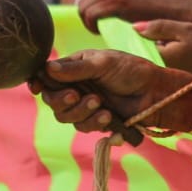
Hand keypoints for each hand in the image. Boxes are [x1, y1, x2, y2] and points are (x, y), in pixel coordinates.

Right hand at [27, 49, 191, 134]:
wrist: (155, 93)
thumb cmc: (132, 70)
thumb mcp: (104, 63)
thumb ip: (76, 68)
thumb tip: (47, 68)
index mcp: (75, 66)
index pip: (47, 76)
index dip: (38, 83)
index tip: (36, 87)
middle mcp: (76, 86)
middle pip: (52, 100)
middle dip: (61, 100)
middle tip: (75, 96)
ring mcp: (85, 104)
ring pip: (65, 117)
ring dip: (81, 112)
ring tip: (100, 104)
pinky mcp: (96, 121)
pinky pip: (83, 127)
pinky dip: (94, 122)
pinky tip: (109, 116)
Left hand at [76, 0, 191, 33]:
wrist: (182, 12)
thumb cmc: (163, 14)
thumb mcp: (140, 2)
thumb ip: (123, 2)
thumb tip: (104, 12)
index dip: (89, 12)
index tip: (97, 24)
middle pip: (84, 1)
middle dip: (86, 17)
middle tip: (97, 30)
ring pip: (84, 7)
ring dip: (88, 22)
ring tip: (100, 32)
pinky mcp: (119, 2)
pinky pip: (92, 13)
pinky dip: (91, 25)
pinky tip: (102, 32)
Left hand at [133, 19, 191, 78]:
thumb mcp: (186, 30)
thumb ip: (160, 27)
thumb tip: (134, 27)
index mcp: (158, 58)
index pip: (141, 43)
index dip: (152, 34)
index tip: (167, 34)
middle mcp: (158, 72)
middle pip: (148, 52)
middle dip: (159, 44)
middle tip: (183, 43)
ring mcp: (166, 79)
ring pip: (159, 59)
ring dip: (168, 51)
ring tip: (189, 50)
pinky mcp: (175, 83)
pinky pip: (167, 67)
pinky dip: (175, 60)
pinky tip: (190, 58)